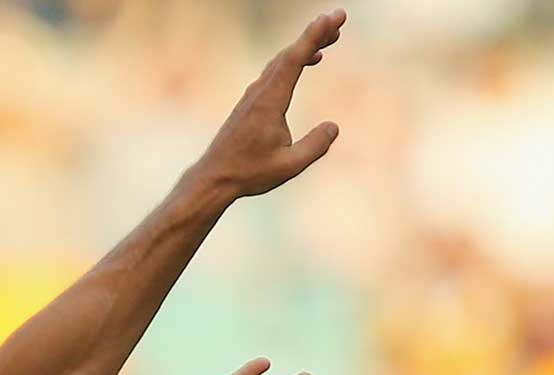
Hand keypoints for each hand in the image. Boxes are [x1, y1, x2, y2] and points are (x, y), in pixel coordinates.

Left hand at [195, 9, 344, 200]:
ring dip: (306, 46)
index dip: (316, 35)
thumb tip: (333, 127)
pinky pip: (276, 70)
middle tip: (339, 19)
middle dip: (315, 33)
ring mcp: (254, 94)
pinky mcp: (252, 101)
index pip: (295, 59)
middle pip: (290, 53)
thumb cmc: (249, 172)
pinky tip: (308, 61)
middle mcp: (261, 91)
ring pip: (282, 60)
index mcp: (270, 101)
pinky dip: (294, 60)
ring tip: (330, 38)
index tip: (335, 17)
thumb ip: (314, 146)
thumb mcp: (289, 166)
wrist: (215, 177)